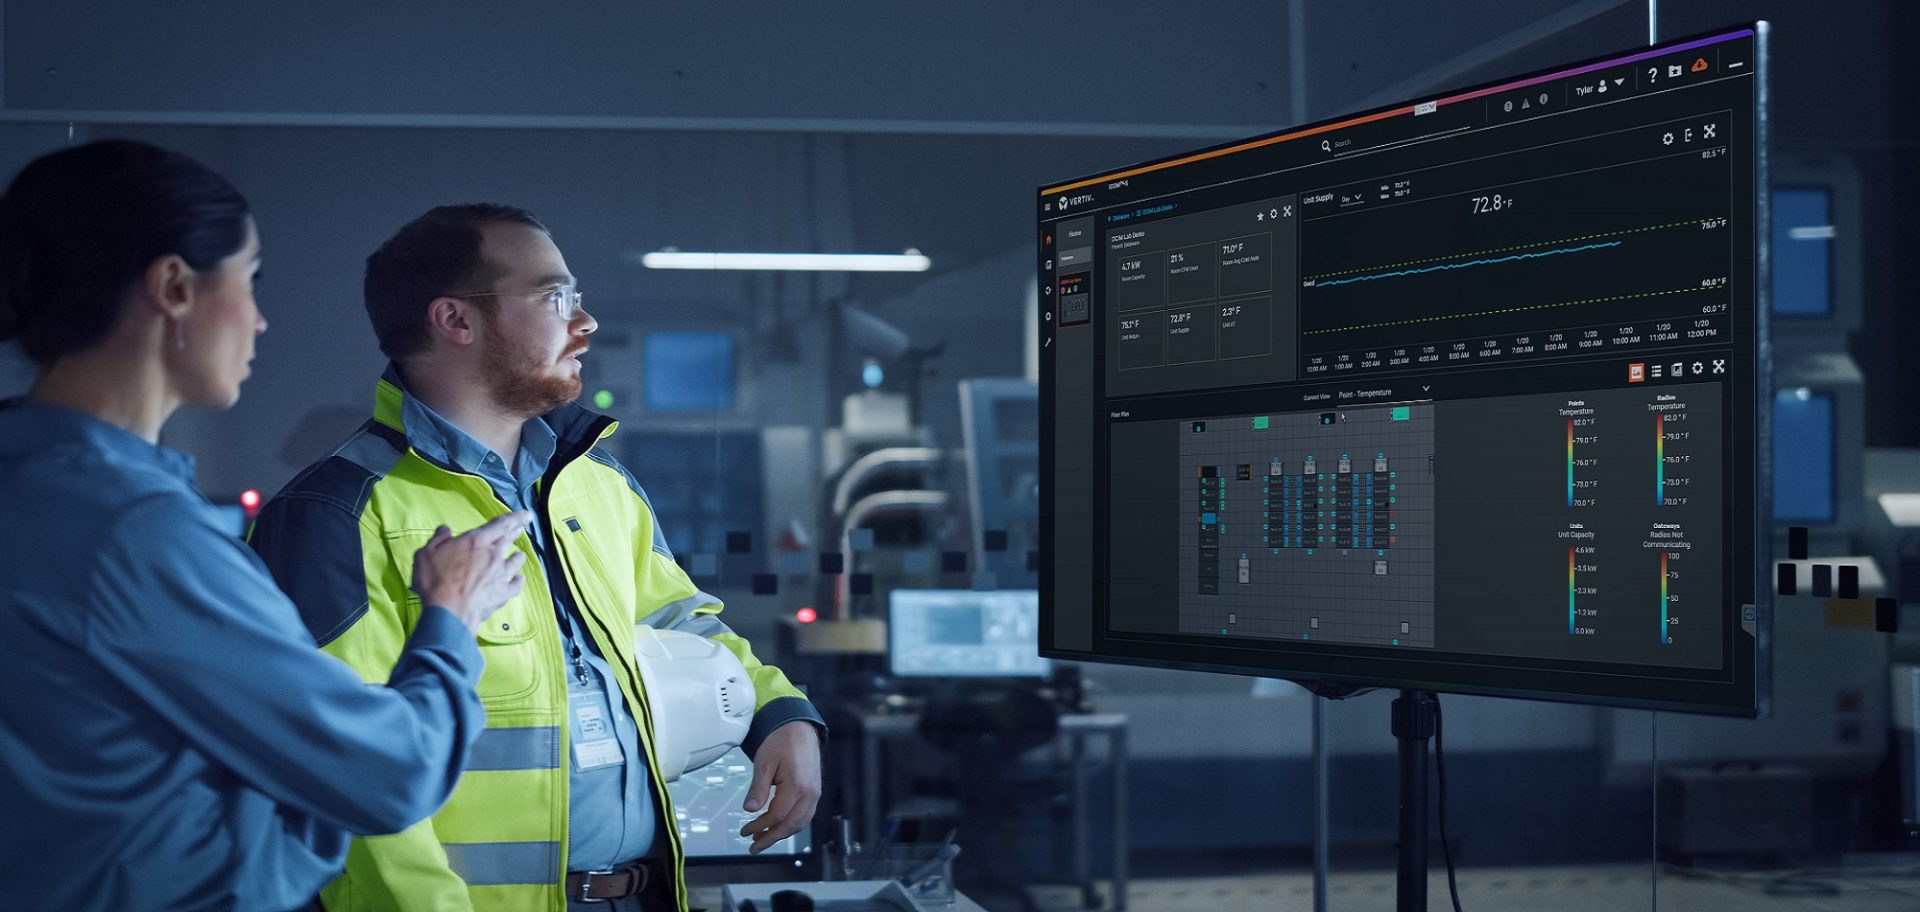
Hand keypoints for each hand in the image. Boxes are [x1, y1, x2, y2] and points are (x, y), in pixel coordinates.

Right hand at [410, 511, 532, 633]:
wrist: (448, 611)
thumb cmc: (435, 580)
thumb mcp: (426, 553)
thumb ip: (439, 539)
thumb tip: (445, 529)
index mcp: (476, 541)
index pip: (500, 524)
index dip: (515, 517)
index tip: (526, 514)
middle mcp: (492, 555)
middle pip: (508, 540)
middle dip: (516, 532)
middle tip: (522, 528)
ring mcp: (500, 575)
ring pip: (515, 562)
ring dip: (517, 557)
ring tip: (520, 555)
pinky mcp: (502, 594)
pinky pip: (515, 585)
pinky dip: (518, 580)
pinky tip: (519, 579)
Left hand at [738, 722, 821, 853]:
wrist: (800, 729)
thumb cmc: (782, 742)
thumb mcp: (764, 762)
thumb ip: (757, 788)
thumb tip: (749, 810)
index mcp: (797, 784)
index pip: (777, 815)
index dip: (759, 826)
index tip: (745, 831)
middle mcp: (810, 792)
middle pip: (790, 825)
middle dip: (770, 838)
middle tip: (754, 846)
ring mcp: (815, 794)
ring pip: (799, 823)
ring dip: (781, 834)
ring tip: (763, 839)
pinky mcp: (814, 793)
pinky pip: (804, 816)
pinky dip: (791, 825)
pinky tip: (777, 827)